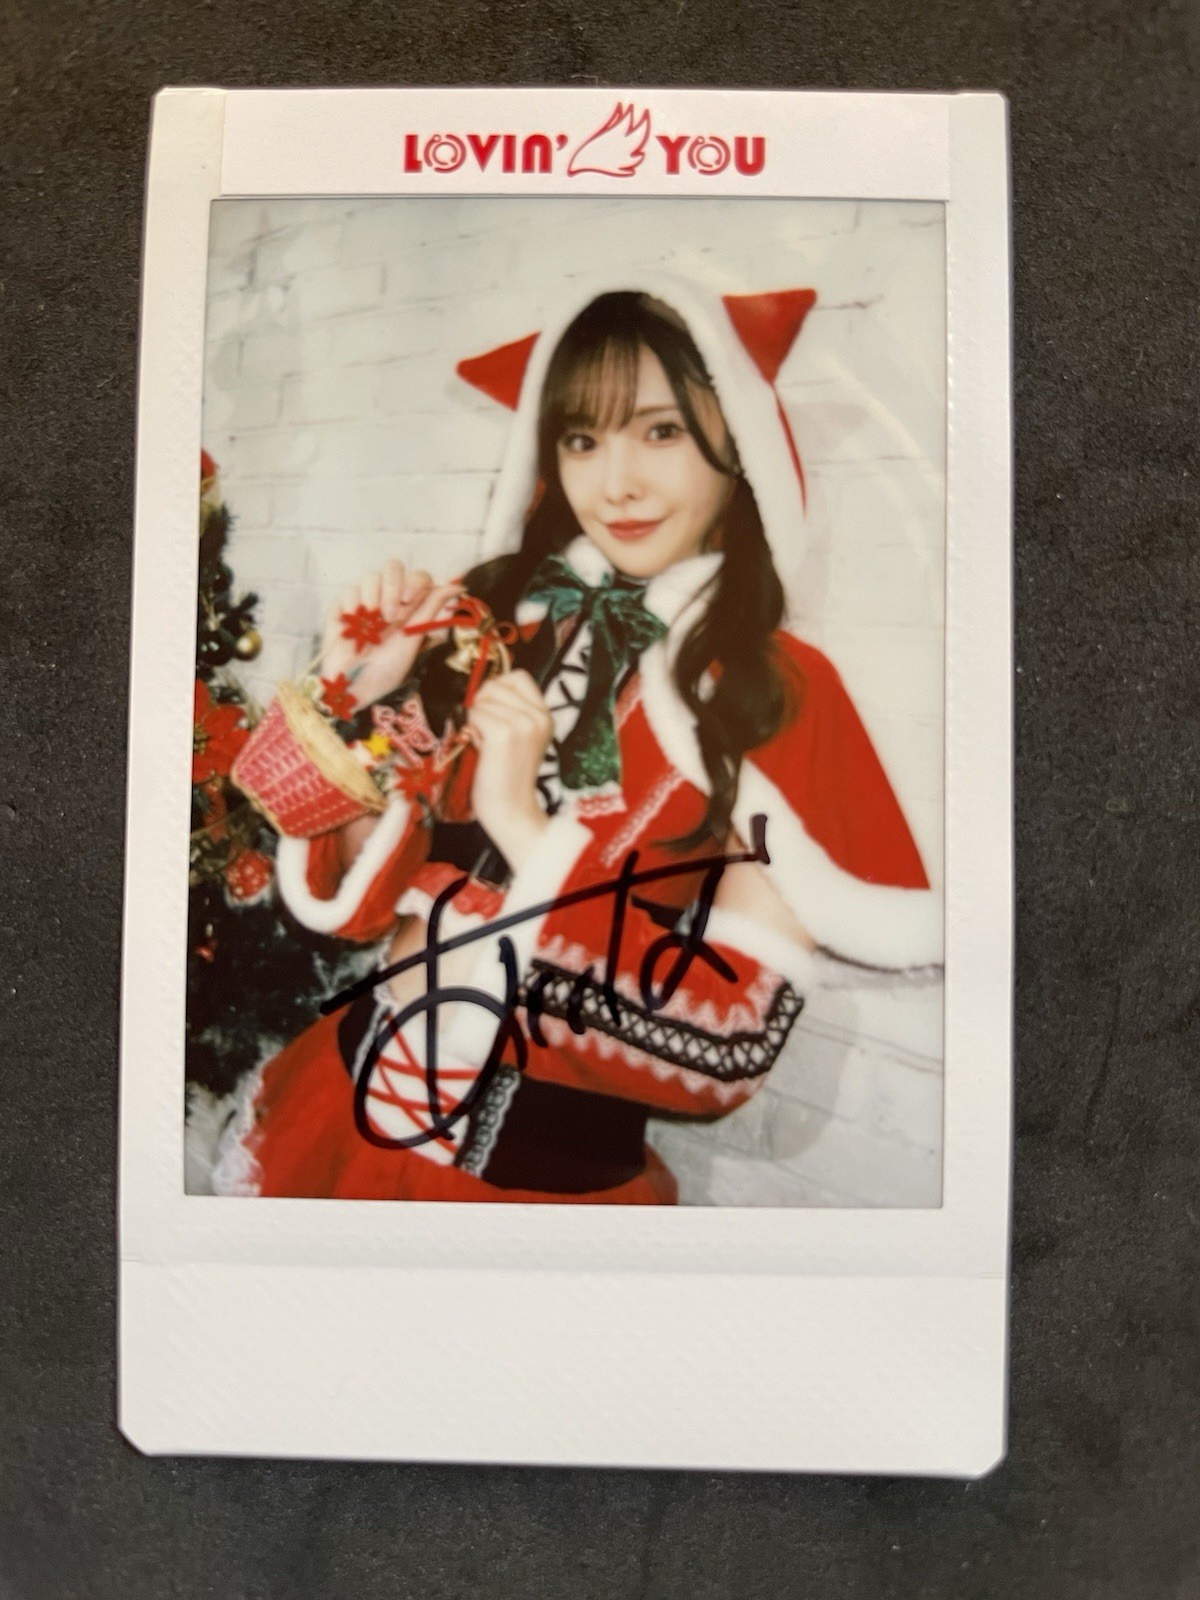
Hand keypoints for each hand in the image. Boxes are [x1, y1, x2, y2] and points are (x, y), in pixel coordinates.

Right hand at [321, 561, 463, 709]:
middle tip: (391, 614)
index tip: (410, 600)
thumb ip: (432, 609)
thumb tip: (458, 587)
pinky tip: (356, 622)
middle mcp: (388, 599)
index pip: (418, 576)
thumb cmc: (387, 669)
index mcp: (409, 606)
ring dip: (374, 596)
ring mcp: (364, 602)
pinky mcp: (342, 608)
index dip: (415, 582)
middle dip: (393, 586)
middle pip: (393, 567)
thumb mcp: (413, 638)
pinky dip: (354, 605)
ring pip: (370, 576)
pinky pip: (349, 591)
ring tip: (373, 622)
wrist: (356, 687)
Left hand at [465, 670, 554, 871]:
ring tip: (486, 745)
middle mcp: (539, 715)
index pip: (518, 676)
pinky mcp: (504, 733)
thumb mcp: (518, 736)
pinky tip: (481, 748)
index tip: (494, 715)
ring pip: (482, 700)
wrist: (511, 810)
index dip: (498, 690)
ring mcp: (524, 723)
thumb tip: (481, 686)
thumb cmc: (506, 776)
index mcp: (545, 715)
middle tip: (488, 736)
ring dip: (476, 721)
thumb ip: (508, 711)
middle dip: (483, 707)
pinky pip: (474, 714)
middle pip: (496, 684)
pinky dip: (471, 730)